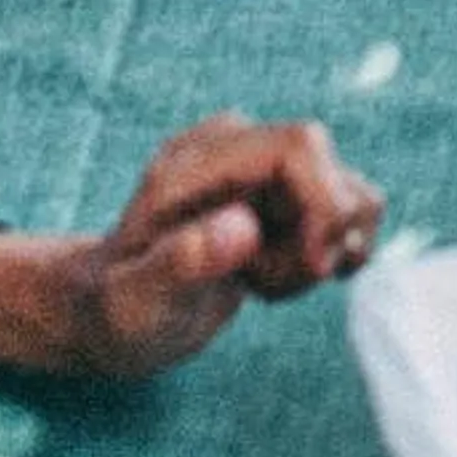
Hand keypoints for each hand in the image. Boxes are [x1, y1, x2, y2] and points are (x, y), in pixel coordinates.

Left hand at [2, 119, 383, 380]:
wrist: (109, 310)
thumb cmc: (114, 311)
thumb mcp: (136, 302)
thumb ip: (182, 262)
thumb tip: (243, 226)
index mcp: (198, 160)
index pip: (300, 145)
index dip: (325, 203)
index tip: (313, 267)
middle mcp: (236, 148)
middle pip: (334, 174)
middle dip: (318, 243)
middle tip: (263, 287)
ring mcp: (262, 169)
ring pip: (347, 196)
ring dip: (319, 254)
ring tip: (258, 282)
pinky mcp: (282, 194)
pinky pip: (342, 214)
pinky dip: (321, 256)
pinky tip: (270, 276)